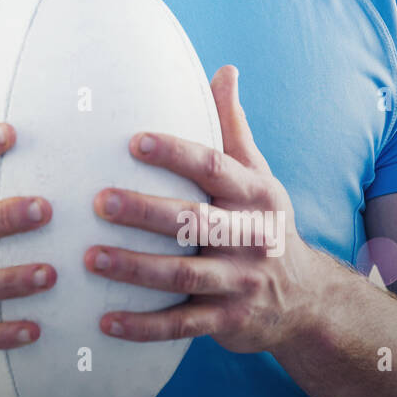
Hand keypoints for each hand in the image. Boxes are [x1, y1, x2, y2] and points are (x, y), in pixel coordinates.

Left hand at [85, 65, 319, 353]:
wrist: (307, 300)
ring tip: (89, 258)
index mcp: (254, 195)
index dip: (175, 153)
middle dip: (146, 212)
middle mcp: (250, 237)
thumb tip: (224, 70)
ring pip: (183, 276)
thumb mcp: (257, 175)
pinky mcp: (228, 322)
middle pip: (194, 221)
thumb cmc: (262, 223)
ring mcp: (240, 282)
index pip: (214, 167)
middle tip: (97, 201)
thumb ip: (233, 126)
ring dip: (134, 269)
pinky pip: (181, 325)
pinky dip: (143, 326)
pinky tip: (104, 320)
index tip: (134, 140)